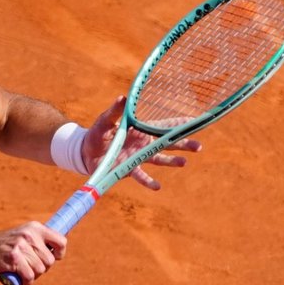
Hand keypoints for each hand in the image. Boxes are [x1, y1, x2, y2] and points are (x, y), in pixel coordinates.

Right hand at [0, 222, 65, 284]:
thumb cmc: (5, 247)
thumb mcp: (23, 236)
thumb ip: (39, 241)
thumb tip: (59, 251)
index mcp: (35, 228)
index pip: (61, 242)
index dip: (58, 254)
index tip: (48, 258)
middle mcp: (29, 235)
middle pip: (50, 261)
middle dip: (41, 268)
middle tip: (28, 267)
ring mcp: (21, 246)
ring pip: (40, 270)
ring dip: (32, 276)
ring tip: (21, 272)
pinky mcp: (13, 258)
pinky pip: (30, 277)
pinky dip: (26, 282)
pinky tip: (18, 280)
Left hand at [83, 96, 198, 189]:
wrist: (85, 153)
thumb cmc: (96, 134)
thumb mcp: (104, 121)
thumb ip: (114, 112)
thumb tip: (122, 98)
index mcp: (141, 130)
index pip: (164, 126)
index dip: (179, 123)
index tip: (196, 122)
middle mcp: (144, 144)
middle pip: (168, 143)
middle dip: (183, 144)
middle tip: (199, 146)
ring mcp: (138, 157)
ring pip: (159, 159)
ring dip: (172, 161)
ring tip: (184, 162)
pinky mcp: (129, 170)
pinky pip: (141, 176)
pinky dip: (148, 181)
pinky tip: (157, 186)